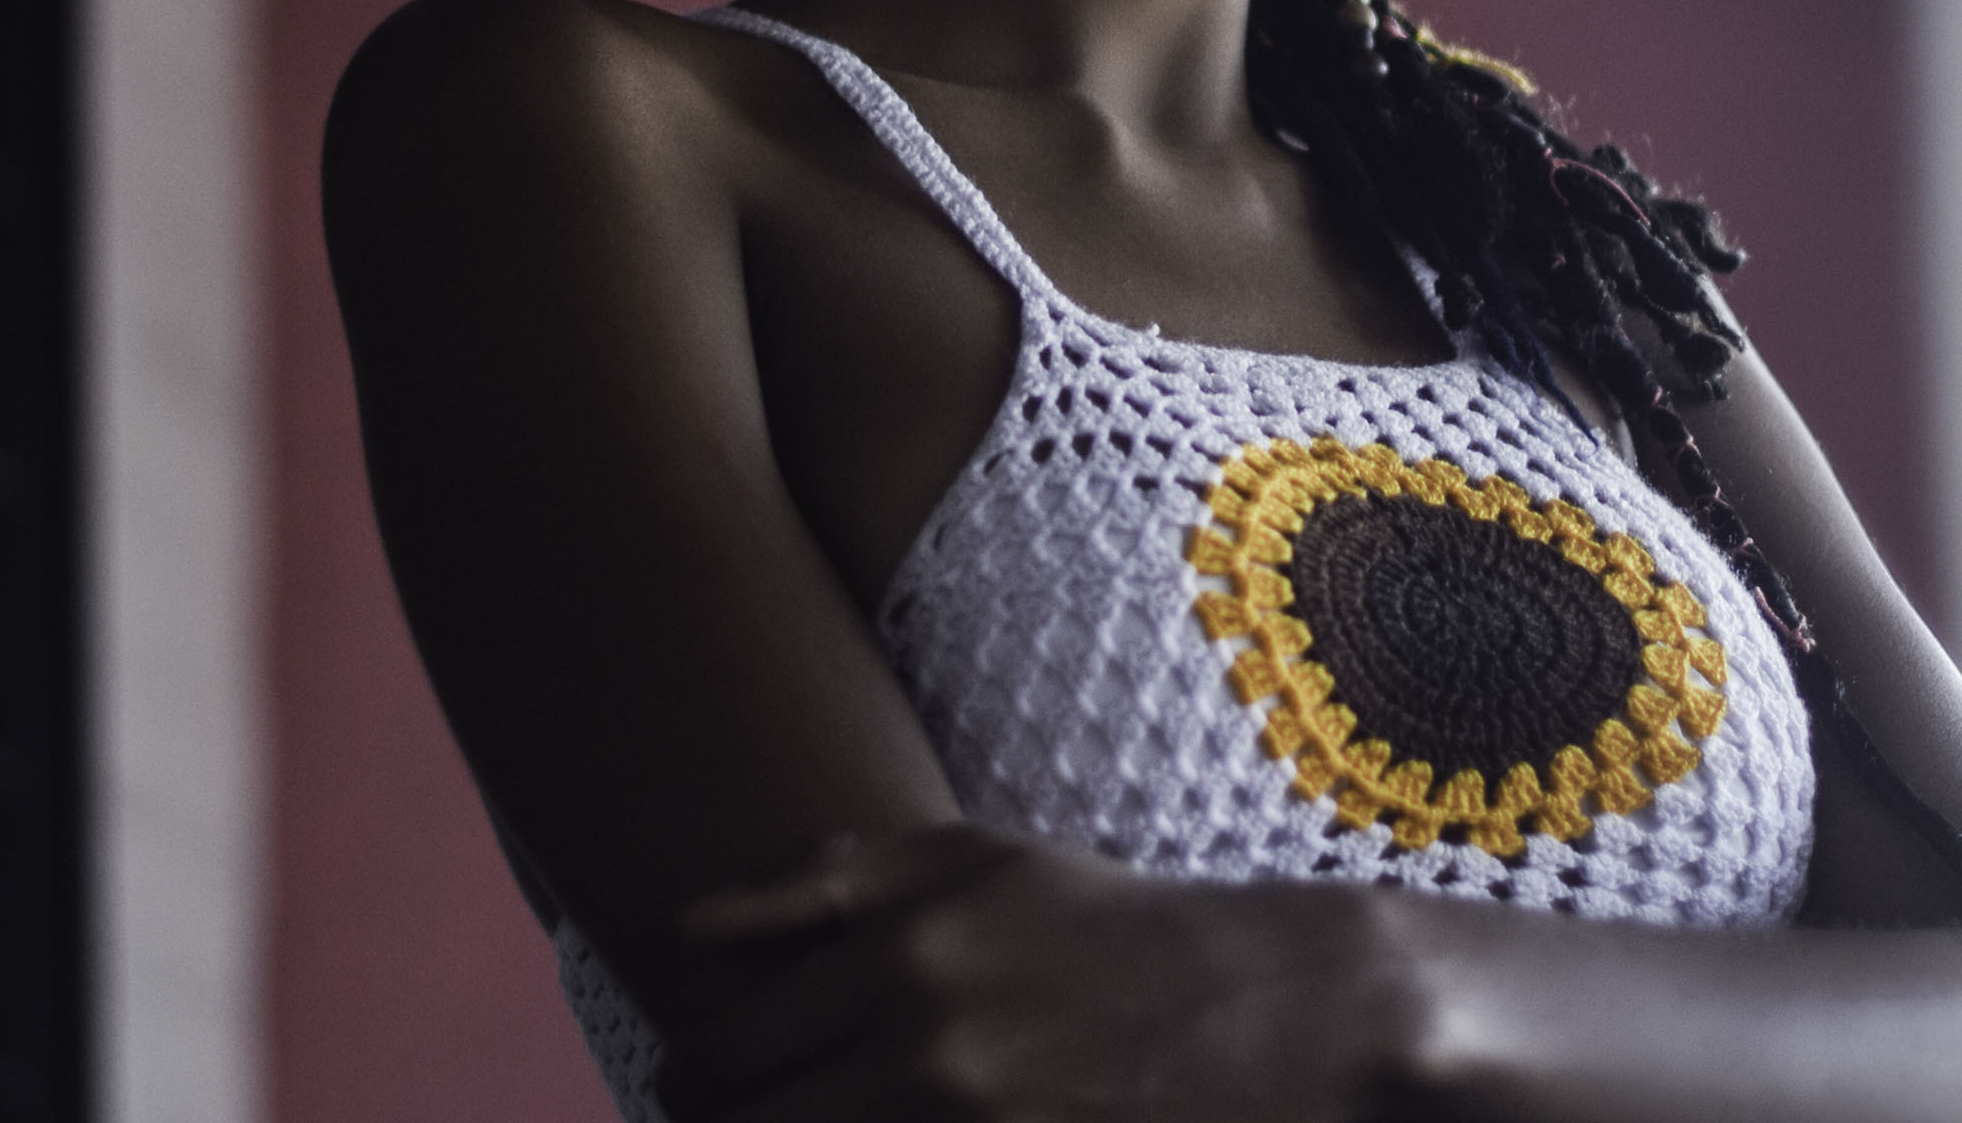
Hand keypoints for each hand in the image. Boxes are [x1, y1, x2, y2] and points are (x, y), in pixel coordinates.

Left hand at [654, 824, 1427, 1121]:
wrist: (1275, 1007)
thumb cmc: (1106, 925)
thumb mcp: (974, 863)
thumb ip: (824, 882)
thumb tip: (686, 924)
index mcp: (902, 955)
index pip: (718, 1057)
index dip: (689, 1083)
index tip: (705, 1086)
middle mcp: (928, 1051)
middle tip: (738, 1119)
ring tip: (819, 1119)